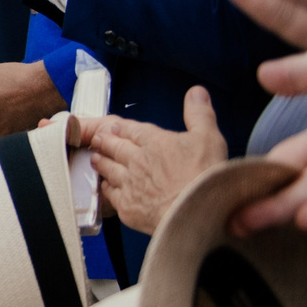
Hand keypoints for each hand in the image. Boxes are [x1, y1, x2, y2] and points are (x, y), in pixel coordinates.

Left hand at [79, 87, 225, 234]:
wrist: (196, 213)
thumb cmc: (205, 177)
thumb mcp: (209, 138)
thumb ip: (199, 114)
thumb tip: (196, 92)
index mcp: (153, 141)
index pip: (129, 129)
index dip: (120, 128)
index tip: (113, 127)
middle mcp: (136, 160)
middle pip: (113, 146)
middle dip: (104, 141)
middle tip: (98, 139)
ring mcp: (129, 183)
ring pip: (107, 167)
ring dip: (101, 161)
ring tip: (97, 157)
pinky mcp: (127, 206)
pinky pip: (109, 193)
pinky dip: (106, 187)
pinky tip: (106, 186)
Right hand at [229, 52, 306, 232]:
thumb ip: (299, 75)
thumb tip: (262, 76)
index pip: (282, 160)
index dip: (255, 175)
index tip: (222, 190)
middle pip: (293, 185)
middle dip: (260, 205)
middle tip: (226, 222)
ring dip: (282, 210)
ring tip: (246, 226)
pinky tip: (306, 220)